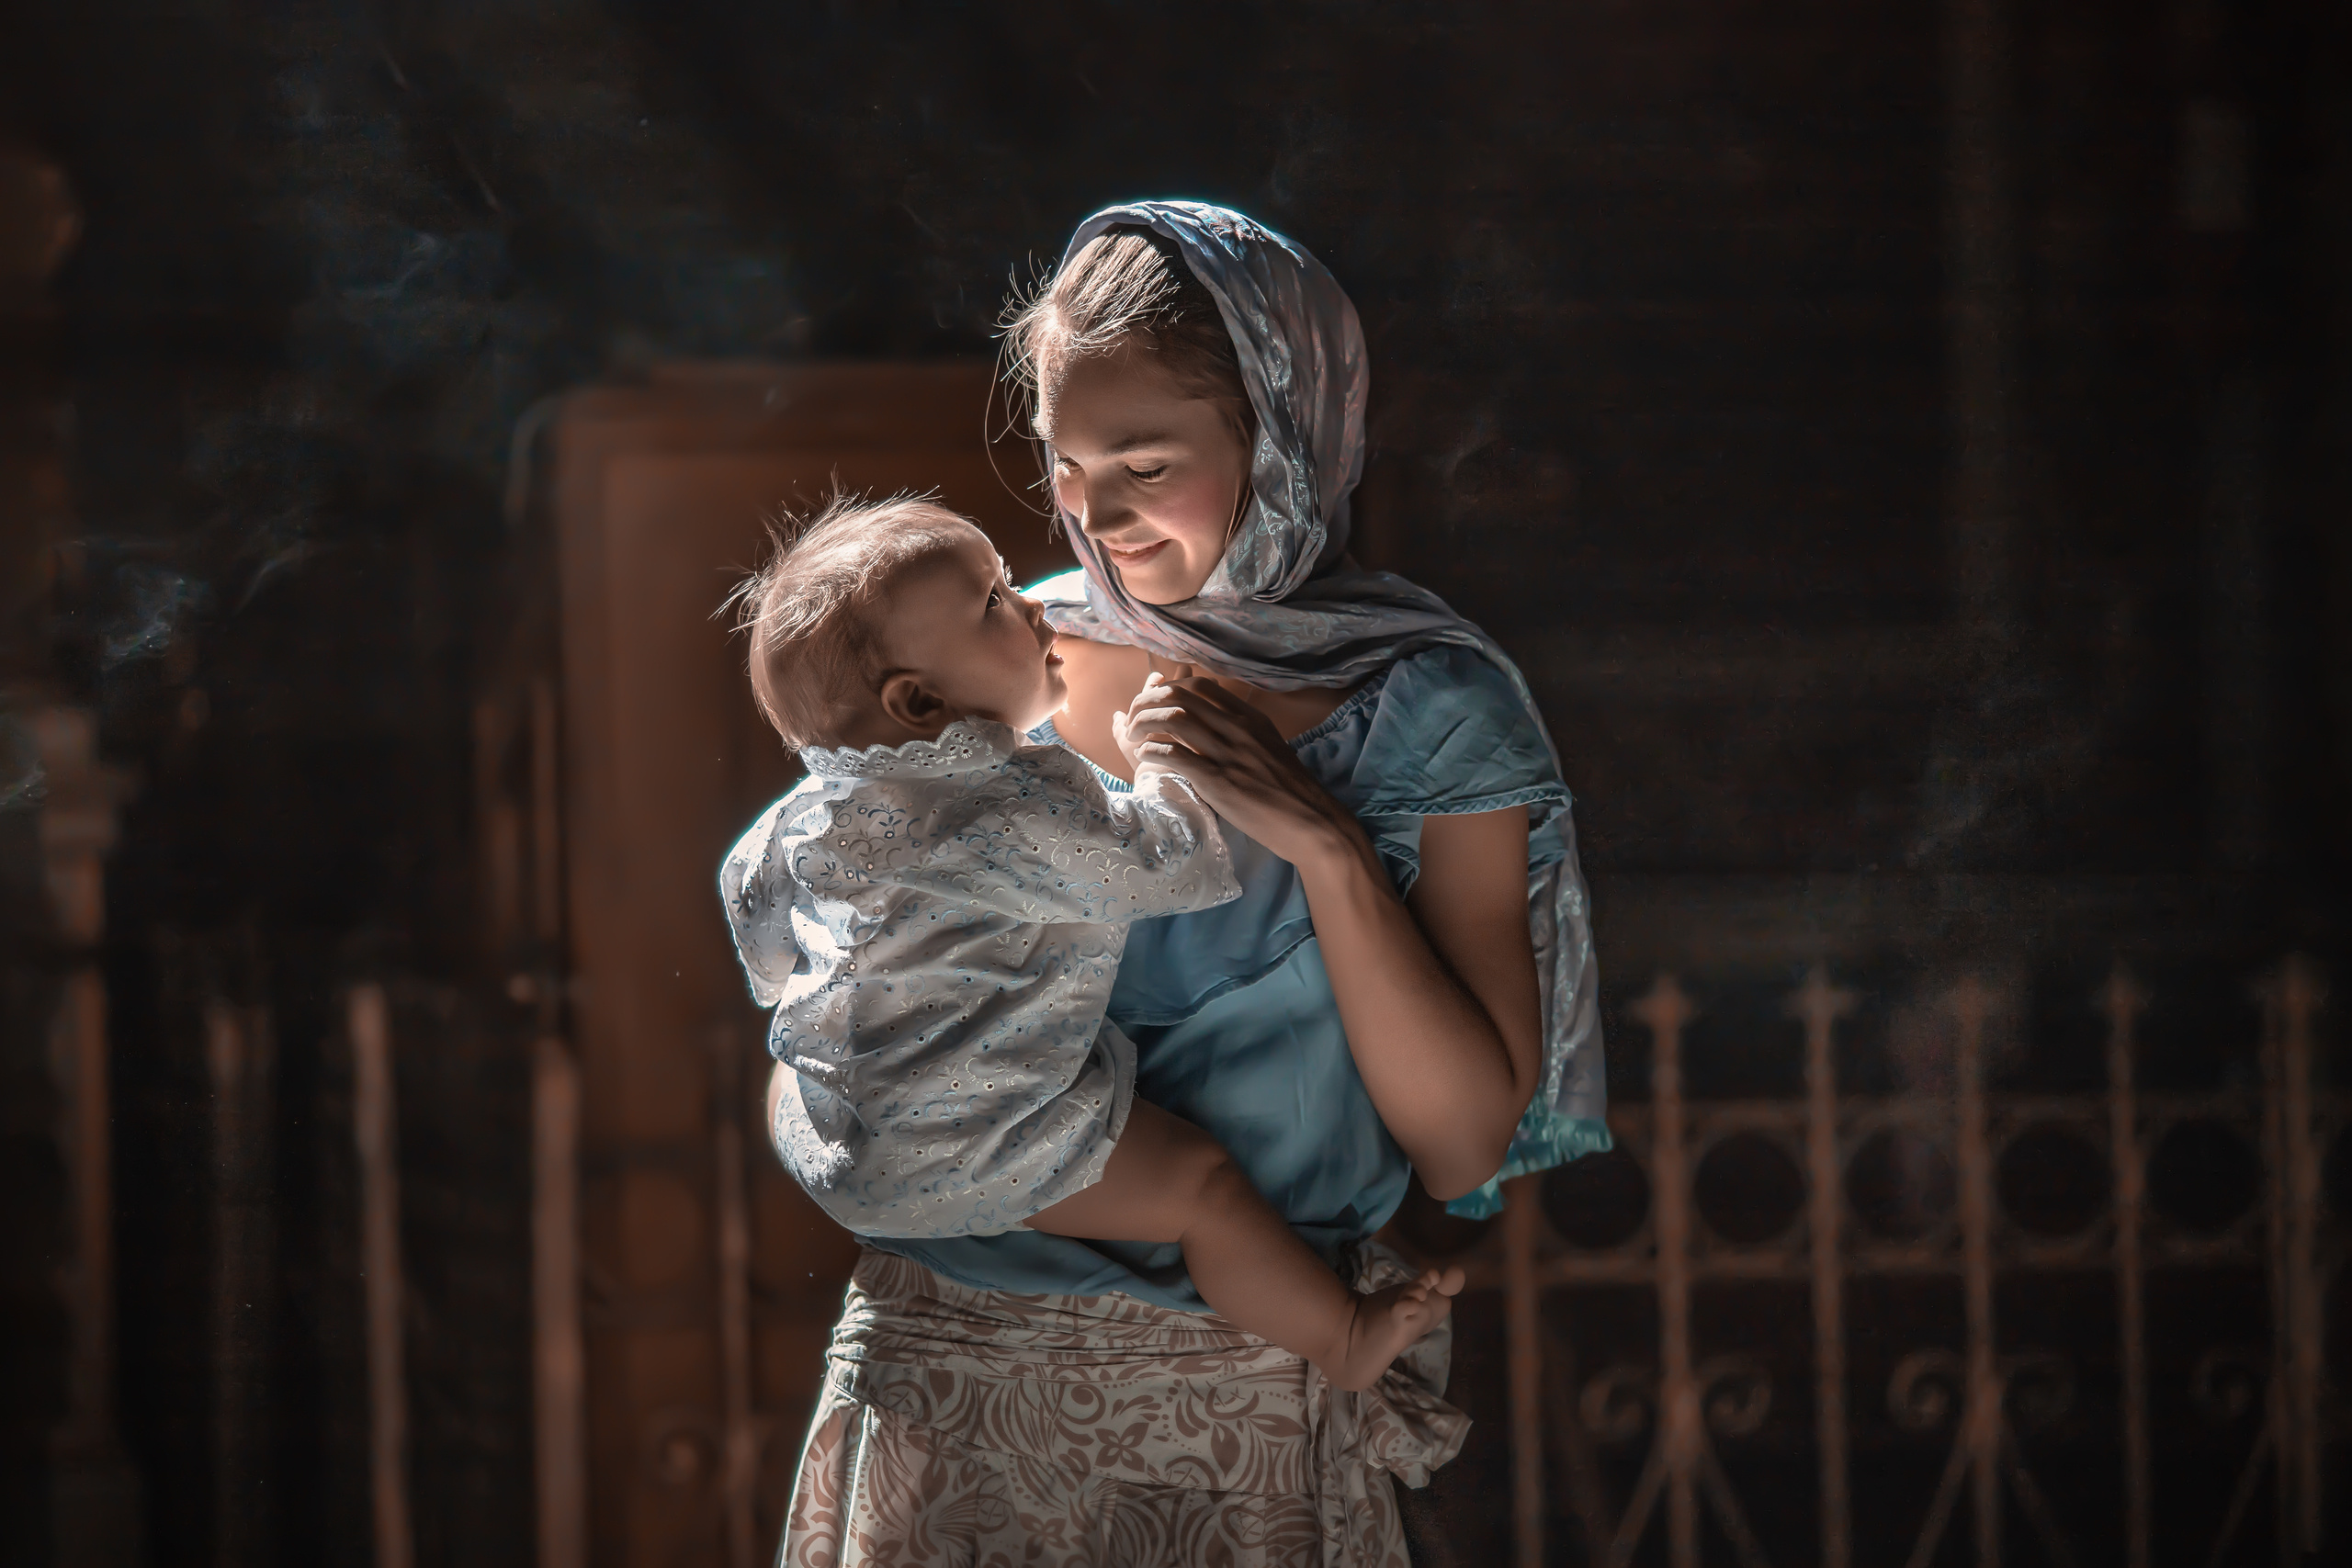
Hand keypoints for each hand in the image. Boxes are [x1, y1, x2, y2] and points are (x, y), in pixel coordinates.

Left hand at [1117, 674, 1364, 867]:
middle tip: (1133, 718)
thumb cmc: (1291, 792)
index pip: (1201, 687)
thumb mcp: (1270, 747)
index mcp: (1250, 718)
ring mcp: (1227, 753)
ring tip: (1133, 737)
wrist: (1312, 822)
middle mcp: (1237, 728)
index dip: (1169, 689)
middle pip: (1179, 696)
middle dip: (1146, 702)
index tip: (1154, 703)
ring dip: (1143, 724)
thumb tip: (1215, 726)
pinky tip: (1146, 757)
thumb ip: (1244, 733)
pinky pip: (1174, 755)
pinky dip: (1152, 751)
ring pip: (1172, 719)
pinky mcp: (1217, 781)